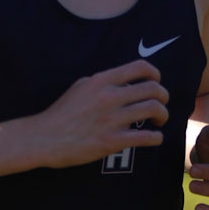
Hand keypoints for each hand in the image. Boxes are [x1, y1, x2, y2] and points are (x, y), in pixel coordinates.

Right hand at [34, 62, 167, 167]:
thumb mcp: (80, 87)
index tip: (156, 82)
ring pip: (154, 110)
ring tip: (159, 121)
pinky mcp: (112, 141)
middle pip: (153, 89)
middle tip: (161, 105)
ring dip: (163, 115)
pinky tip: (154, 138)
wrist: (44, 138)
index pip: (140, 67)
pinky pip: (146, 137)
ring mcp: (112, 119)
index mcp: (102, 81)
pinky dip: (156, 138)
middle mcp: (110, 97)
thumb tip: (122, 82)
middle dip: (164, 96)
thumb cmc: (61, 113)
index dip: (155, 74)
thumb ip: (102, 82)